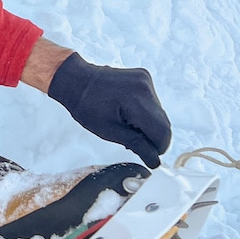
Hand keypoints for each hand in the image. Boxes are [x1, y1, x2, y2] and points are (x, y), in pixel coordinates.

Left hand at [47, 53, 171, 167]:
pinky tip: (128, 113)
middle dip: (152, 137)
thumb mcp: (109, 131)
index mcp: (136, 100)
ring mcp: (146, 79)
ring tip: (127, 125)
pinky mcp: (144, 76)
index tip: (146, 154)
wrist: (76, 80)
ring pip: (160, 113)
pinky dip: (145, 113)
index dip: (157, 148)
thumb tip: (155, 162)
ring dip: (149, 125)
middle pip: (163, 123)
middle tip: (132, 141)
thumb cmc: (86, 106)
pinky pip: (153, 102)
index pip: (162, 131)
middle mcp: (146, 87)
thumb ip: (136, 145)